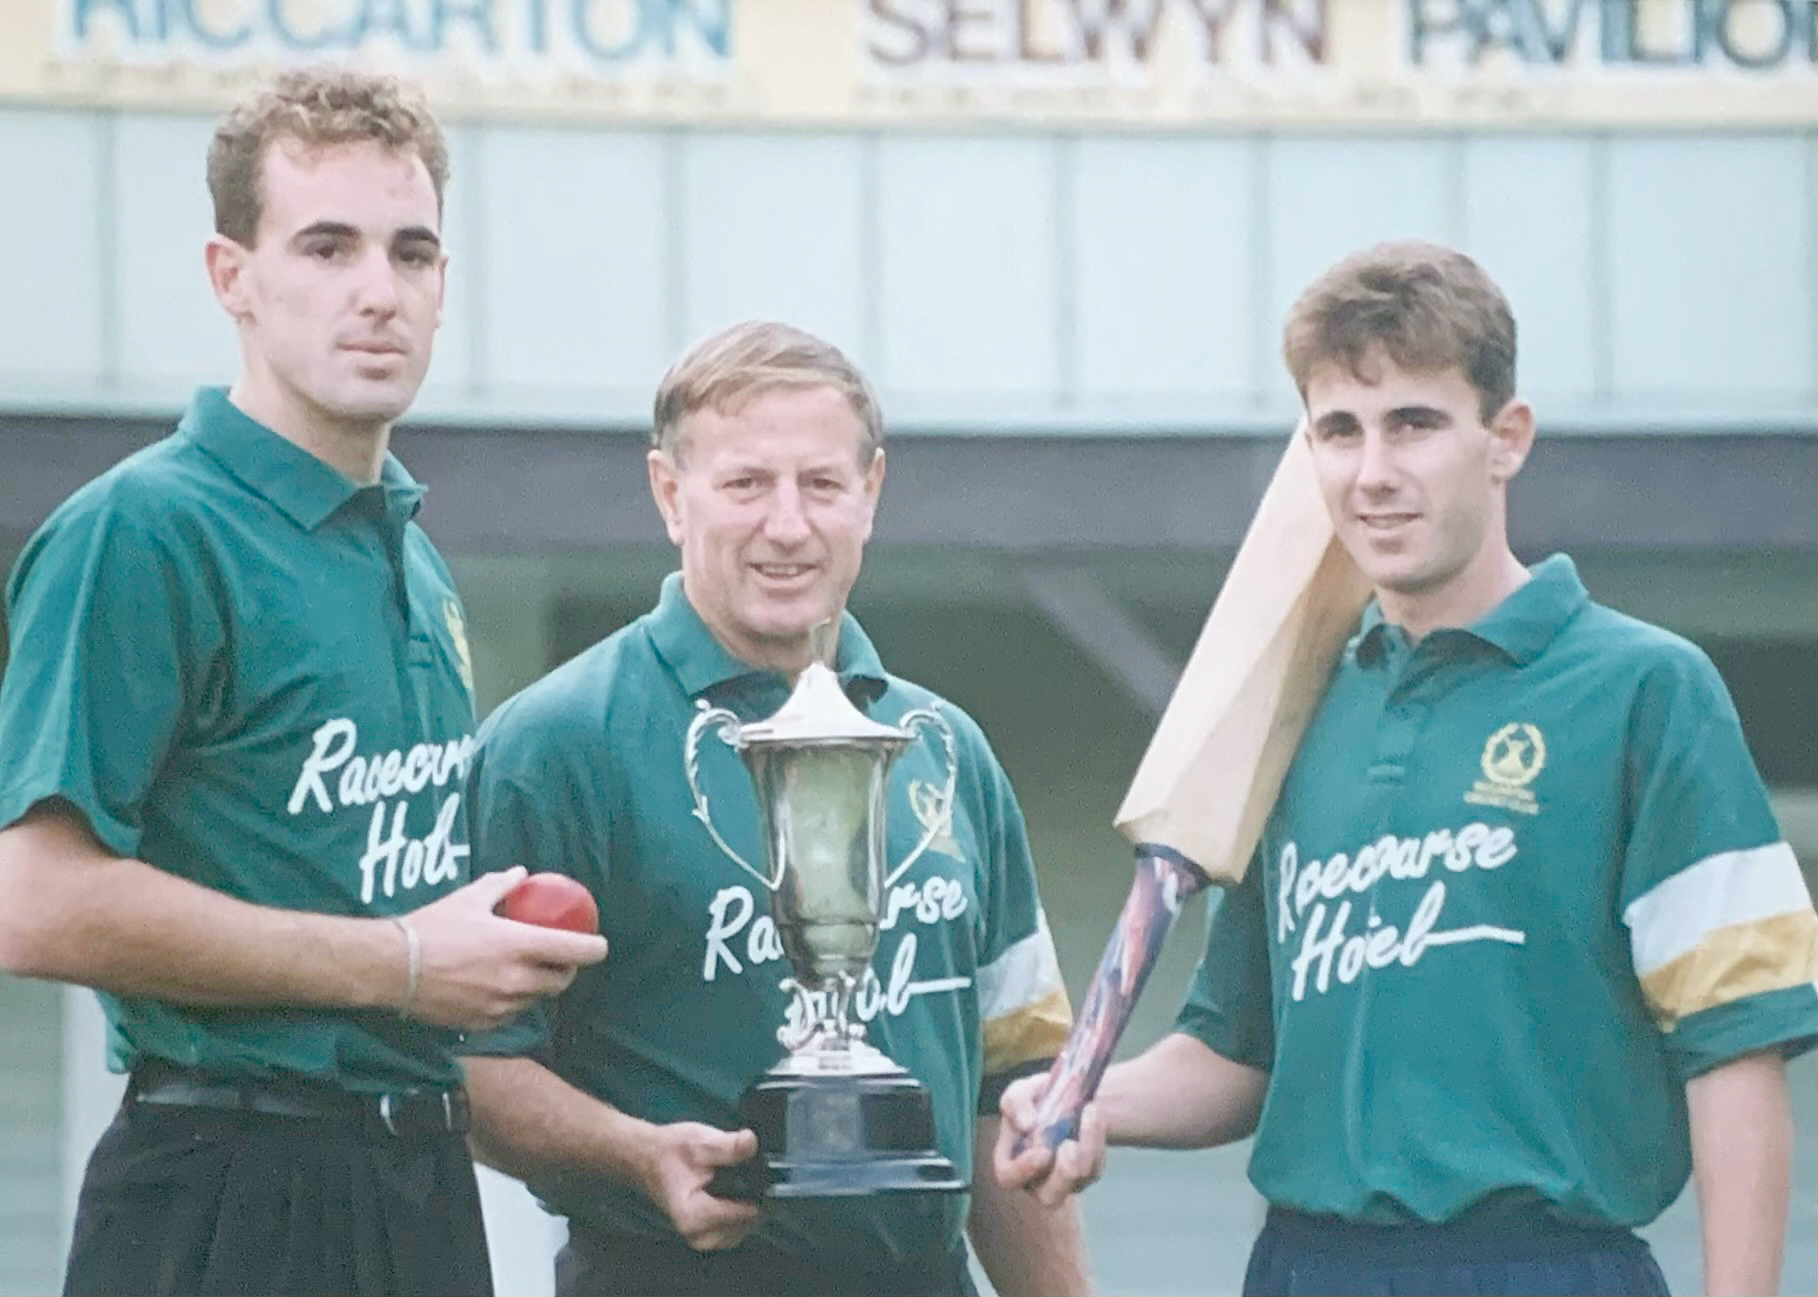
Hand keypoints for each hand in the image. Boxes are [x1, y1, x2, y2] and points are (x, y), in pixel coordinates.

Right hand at [395, 867, 608, 1028]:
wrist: (391, 969)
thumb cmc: (431, 928)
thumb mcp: (469, 899)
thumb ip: (501, 886)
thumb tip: (521, 874)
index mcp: (518, 945)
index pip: (574, 951)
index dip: (594, 949)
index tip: (599, 945)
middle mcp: (516, 978)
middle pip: (561, 981)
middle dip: (567, 970)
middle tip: (561, 959)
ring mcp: (500, 1004)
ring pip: (537, 999)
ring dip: (539, 986)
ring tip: (528, 971)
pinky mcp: (483, 1022)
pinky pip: (512, 1013)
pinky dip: (514, 1002)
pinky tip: (500, 989)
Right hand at [634, 1121, 762, 1251]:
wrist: (648, 1157)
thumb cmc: (671, 1151)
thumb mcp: (701, 1142)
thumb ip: (729, 1146)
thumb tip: (753, 1143)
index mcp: (694, 1216)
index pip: (743, 1214)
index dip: (761, 1193)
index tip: (772, 1175)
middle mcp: (698, 1235)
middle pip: (746, 1225)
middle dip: (757, 1201)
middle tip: (761, 1175)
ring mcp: (701, 1239)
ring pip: (743, 1230)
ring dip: (751, 1208)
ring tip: (750, 1181)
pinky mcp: (704, 1235)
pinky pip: (734, 1230)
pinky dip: (741, 1213)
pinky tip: (741, 1192)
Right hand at [993, 1073, 1106, 1206]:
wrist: (1065, 1095)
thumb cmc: (1034, 1099)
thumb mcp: (1020, 1091)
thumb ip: (1016, 1103)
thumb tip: (1027, 1124)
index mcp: (1010, 1162)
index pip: (1009, 1177)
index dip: (1024, 1168)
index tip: (1042, 1151)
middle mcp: (1035, 1180)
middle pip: (1049, 1196)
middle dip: (1063, 1173)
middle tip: (1071, 1145)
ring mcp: (1064, 1182)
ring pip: (1078, 1181)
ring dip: (1087, 1147)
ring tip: (1089, 1111)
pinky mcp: (1087, 1175)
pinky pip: (1095, 1168)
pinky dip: (1097, 1141)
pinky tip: (1095, 1117)